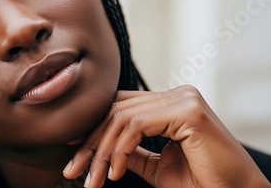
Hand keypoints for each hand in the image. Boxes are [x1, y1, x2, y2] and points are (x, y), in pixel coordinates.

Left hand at [63, 85, 270, 187]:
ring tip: (94, 179)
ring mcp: (183, 99)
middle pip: (116, 110)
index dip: (93, 126)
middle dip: (90, 142)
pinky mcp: (188, 110)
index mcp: (170, 104)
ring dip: (101, 151)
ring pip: (122, 118)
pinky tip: (114, 172)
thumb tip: (101, 148)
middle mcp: (176, 95)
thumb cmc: (202, 182)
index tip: (71, 148)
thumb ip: (131, 152)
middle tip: (73, 170)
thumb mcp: (155, 166)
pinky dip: (119, 149)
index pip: (120, 107)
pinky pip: (137, 125)